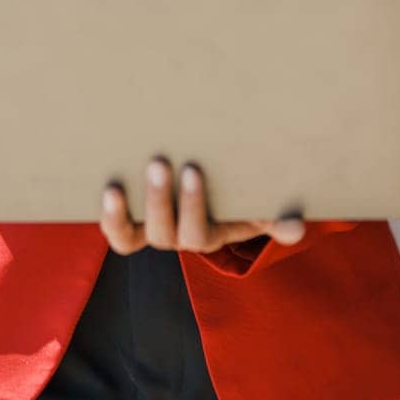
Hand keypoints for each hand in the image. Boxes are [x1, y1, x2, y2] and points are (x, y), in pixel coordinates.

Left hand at [100, 156, 305, 255]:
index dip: (192, 206)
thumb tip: (296, 228)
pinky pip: (112, 228)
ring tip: (117, 185)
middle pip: (162, 233)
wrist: (209, 191)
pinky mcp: (126, 219)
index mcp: (207, 236)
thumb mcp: (258, 206)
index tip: (193, 168)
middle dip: (159, 200)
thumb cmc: (237, 196)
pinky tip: (103, 184)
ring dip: (119, 214)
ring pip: (126, 237)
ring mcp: (147, 230)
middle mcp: (174, 237)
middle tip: (160, 162)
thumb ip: (276, 218)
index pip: (197, 233)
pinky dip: (105, 212)